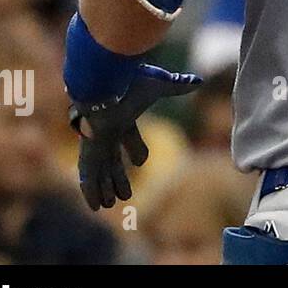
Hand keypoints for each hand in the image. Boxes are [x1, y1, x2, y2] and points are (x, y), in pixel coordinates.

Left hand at [70, 64, 201, 209]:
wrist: (104, 84)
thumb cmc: (131, 84)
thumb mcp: (159, 86)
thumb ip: (177, 85)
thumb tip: (198, 81)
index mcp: (123, 117)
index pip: (129, 138)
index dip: (136, 151)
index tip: (140, 162)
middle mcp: (108, 132)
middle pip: (113, 160)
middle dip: (118, 177)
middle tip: (124, 195)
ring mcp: (97, 142)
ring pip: (101, 171)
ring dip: (106, 188)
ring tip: (110, 206)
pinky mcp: (89, 150)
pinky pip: (89, 176)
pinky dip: (91, 191)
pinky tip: (95, 207)